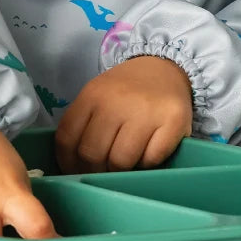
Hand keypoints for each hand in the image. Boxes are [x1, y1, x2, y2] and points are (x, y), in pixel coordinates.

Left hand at [55, 55, 192, 173]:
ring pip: (121, 161)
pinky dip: (146, 165)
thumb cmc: (126, 90)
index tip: (75, 172)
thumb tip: (71, 167)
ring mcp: (145, 111)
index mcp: (92, 95)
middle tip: (102, 173)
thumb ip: (83, 124)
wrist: (164, 67)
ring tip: (125, 166)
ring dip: (121, 172)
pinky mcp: (173, 121)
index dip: (68, 163)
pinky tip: (146, 155)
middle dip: (95, 171)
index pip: (67, 139)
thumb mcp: (98, 97)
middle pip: (92, 154)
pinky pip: (151, 159)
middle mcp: (116, 101)